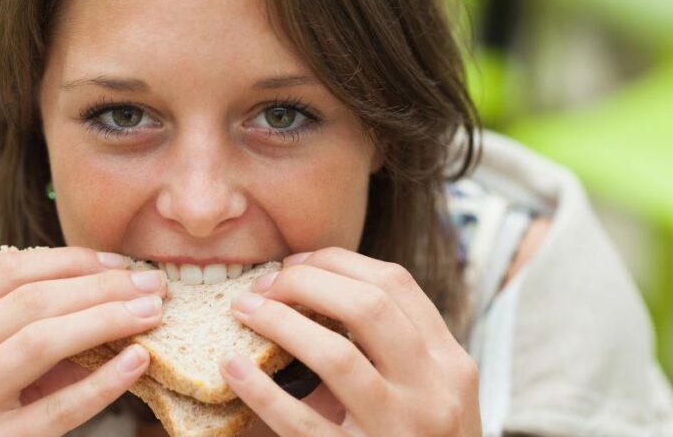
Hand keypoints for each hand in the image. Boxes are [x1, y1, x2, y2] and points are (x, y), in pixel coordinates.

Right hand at [0, 246, 166, 435]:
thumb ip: (23, 334)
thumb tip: (108, 302)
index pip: (7, 272)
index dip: (70, 260)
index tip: (119, 262)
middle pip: (31, 300)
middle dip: (101, 285)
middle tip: (150, 284)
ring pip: (41, 341)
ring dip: (105, 319)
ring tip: (150, 313)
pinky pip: (59, 409)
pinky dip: (103, 382)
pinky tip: (136, 362)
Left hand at [219, 247, 480, 435]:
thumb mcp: (424, 391)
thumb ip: (387, 347)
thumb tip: (308, 291)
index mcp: (449, 363)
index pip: (396, 284)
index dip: (338, 262)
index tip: (296, 263)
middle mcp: (433, 392)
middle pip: (368, 307)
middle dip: (306, 283)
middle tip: (265, 285)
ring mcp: (398, 431)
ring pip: (337, 357)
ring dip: (281, 323)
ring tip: (245, 310)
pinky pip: (301, 422)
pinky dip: (261, 390)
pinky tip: (232, 367)